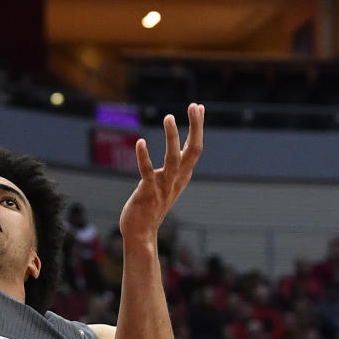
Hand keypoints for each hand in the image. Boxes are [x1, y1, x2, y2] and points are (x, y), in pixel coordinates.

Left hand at [119, 103, 203, 247]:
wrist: (141, 233)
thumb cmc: (152, 206)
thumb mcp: (168, 183)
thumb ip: (174, 168)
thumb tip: (180, 151)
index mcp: (183, 176)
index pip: (195, 148)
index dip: (198, 127)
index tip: (198, 106)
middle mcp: (177, 180)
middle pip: (193, 151)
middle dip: (195, 128)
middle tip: (194, 106)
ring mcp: (164, 187)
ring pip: (173, 159)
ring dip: (172, 138)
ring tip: (169, 117)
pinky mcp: (148, 193)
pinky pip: (147, 173)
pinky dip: (144, 157)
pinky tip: (140, 142)